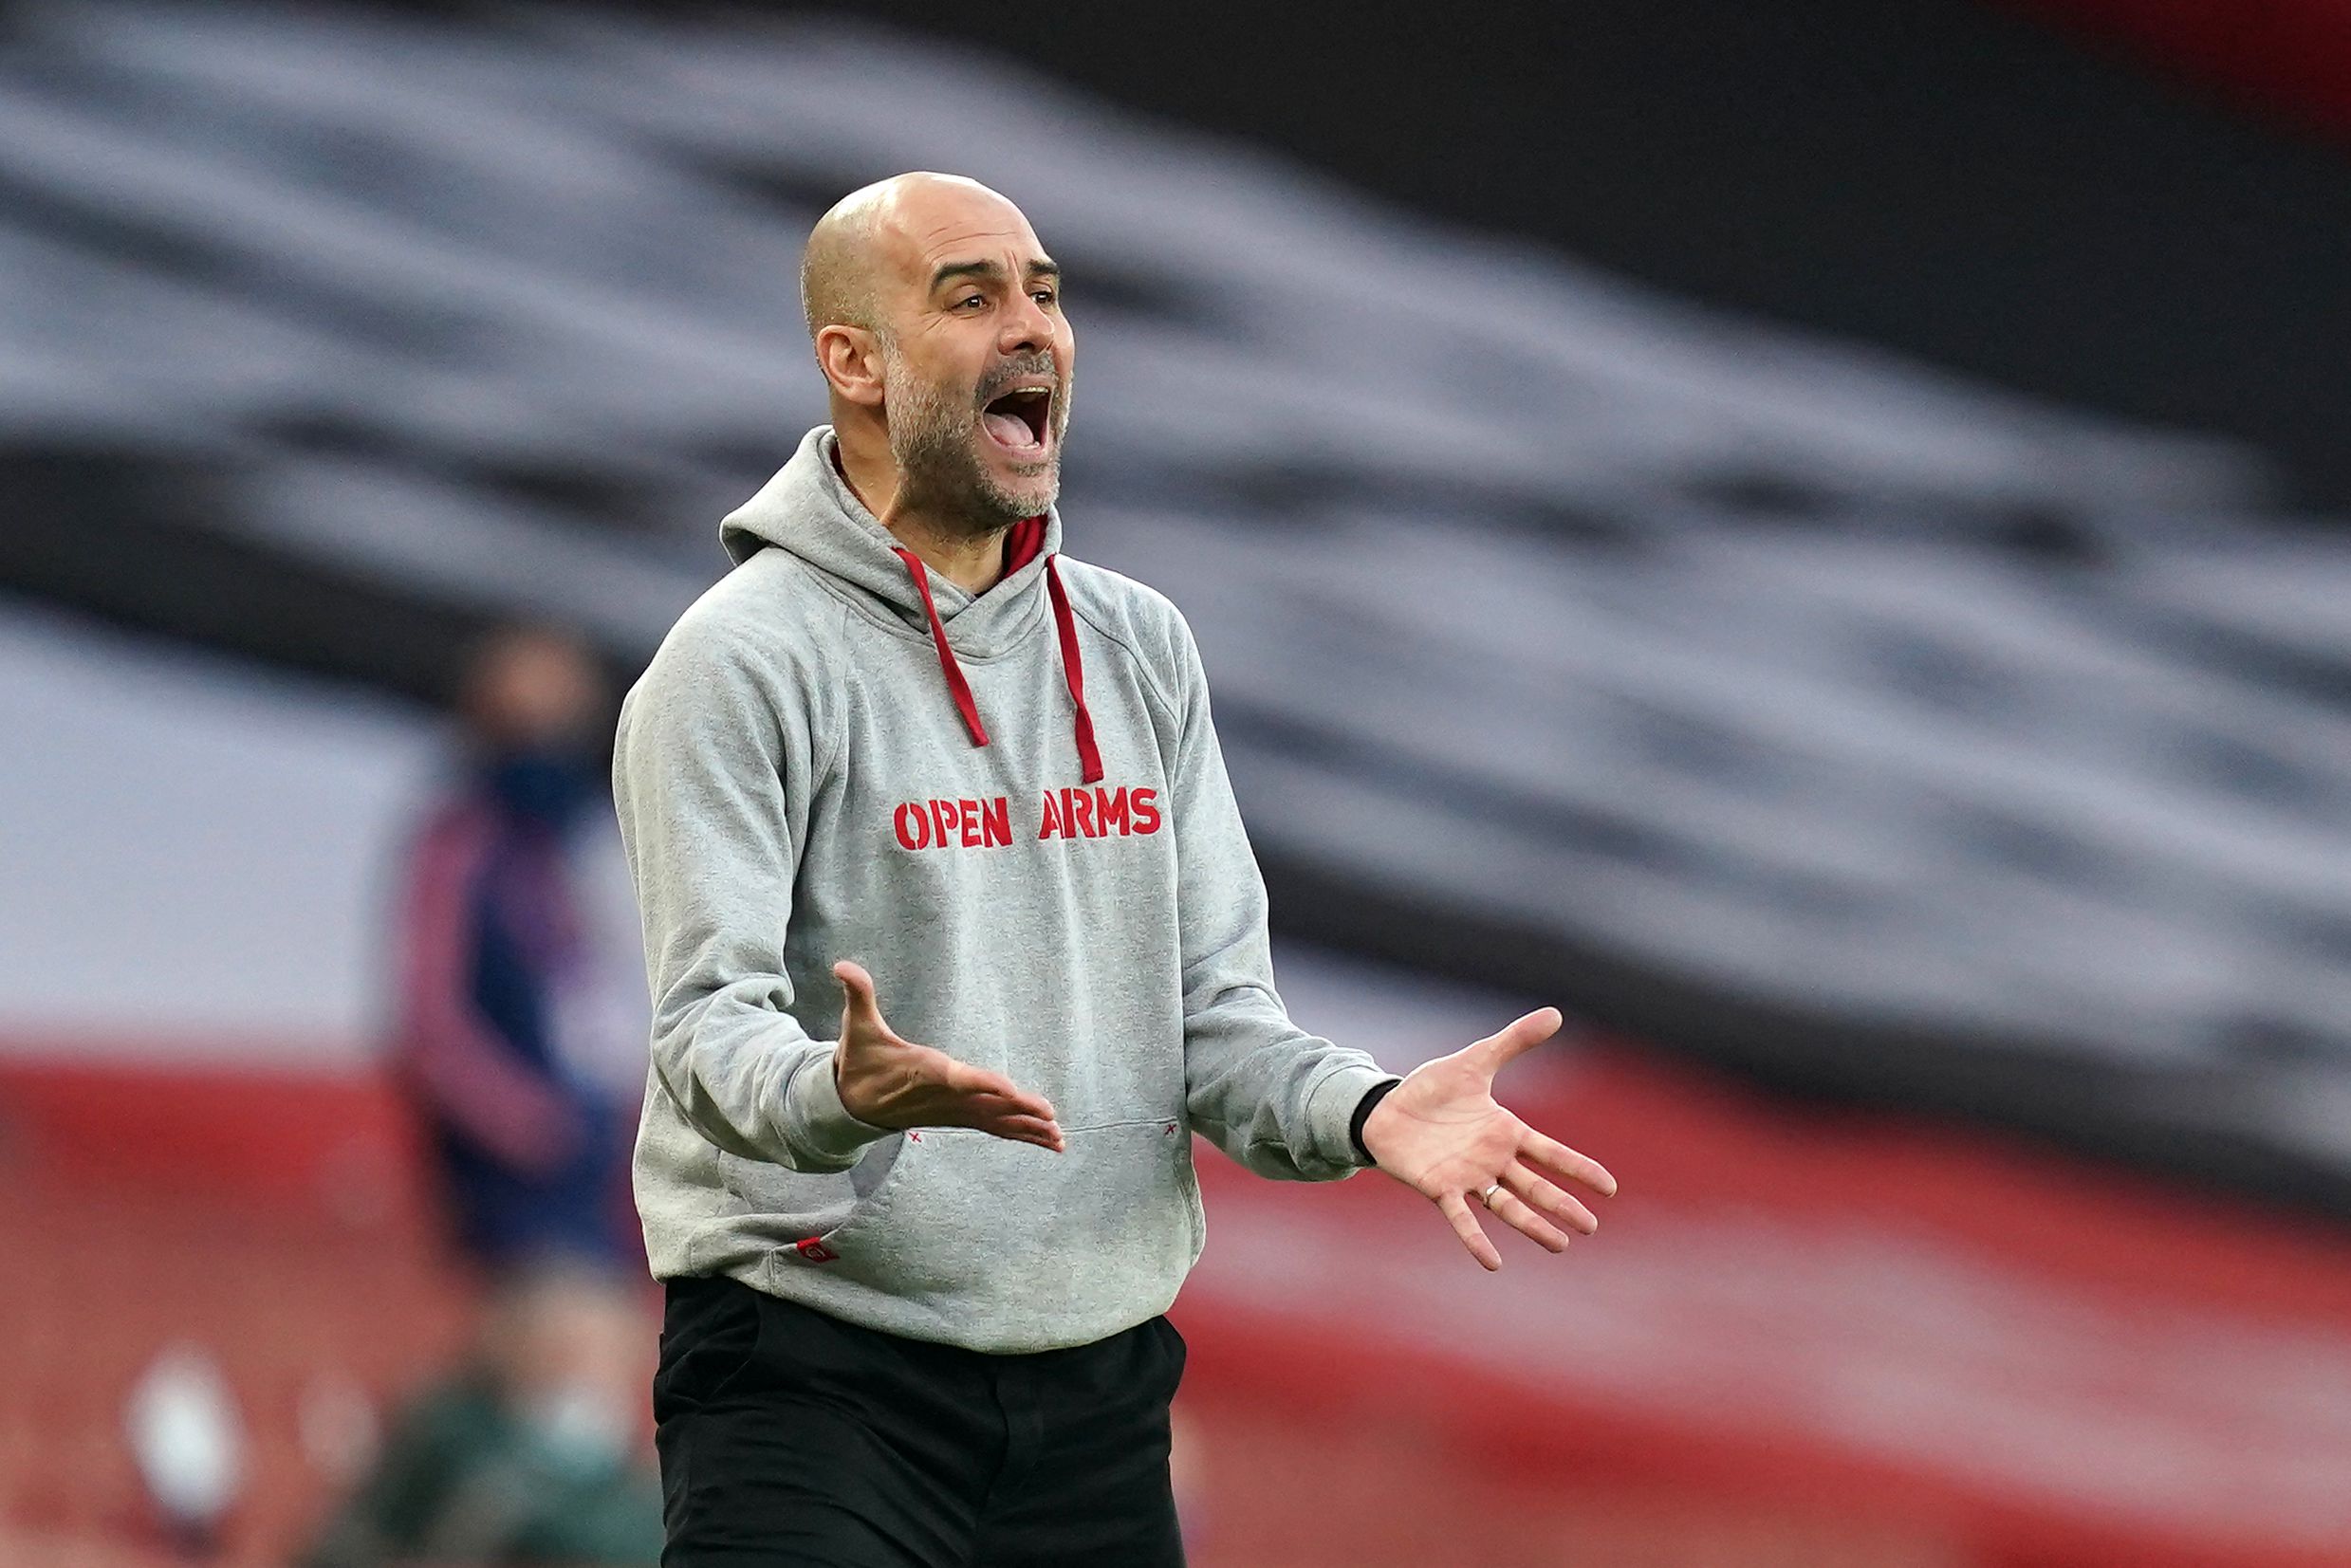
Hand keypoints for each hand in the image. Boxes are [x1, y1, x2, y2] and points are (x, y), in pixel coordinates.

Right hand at [830, 961, 1064, 1151]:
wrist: (850, 1106)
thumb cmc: (860, 1061)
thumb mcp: (857, 1026)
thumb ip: (858, 994)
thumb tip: (841, 965)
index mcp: (926, 1072)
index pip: (959, 1079)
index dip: (985, 1084)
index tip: (1011, 1090)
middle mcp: (945, 1096)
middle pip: (988, 1106)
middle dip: (1020, 1111)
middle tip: (1051, 1116)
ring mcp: (953, 1111)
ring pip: (996, 1122)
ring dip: (1028, 1128)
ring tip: (1059, 1138)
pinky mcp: (958, 1117)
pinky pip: (994, 1128)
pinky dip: (1021, 1133)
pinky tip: (1047, 1140)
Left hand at [1360, 1006, 1616, 1269]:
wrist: (1384, 1108)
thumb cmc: (1431, 1089)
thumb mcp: (1475, 1060)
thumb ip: (1514, 1042)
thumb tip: (1556, 1014)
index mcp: (1505, 1132)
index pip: (1551, 1153)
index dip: (1578, 1169)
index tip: (1609, 1188)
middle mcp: (1492, 1160)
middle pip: (1535, 1187)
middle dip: (1563, 1206)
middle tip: (1591, 1227)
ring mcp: (1467, 1177)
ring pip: (1508, 1207)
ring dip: (1533, 1227)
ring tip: (1560, 1245)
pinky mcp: (1439, 1189)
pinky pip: (1462, 1218)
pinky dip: (1477, 1240)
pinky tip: (1494, 1262)